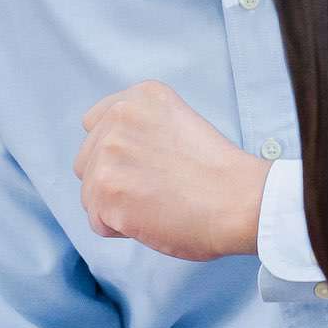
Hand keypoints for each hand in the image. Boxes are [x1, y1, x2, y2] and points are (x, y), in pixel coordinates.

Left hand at [74, 82, 267, 260]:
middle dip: (113, 181)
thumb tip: (114, 158)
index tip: (142, 166)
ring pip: (90, 194)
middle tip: (155, 190)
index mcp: (140, 97)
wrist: (240, 201)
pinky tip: (152, 220)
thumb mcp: (178, 123)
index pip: (95, 123)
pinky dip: (122, 230)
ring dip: (117, 208)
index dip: (116, 153)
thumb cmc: (220, 174)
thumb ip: (141, 129)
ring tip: (157, 205)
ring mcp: (109, 154)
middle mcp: (119, 118)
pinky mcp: (107, 192)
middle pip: (87, 161)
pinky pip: (97, 222)